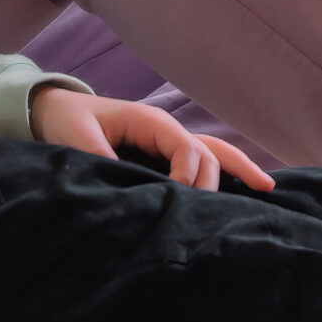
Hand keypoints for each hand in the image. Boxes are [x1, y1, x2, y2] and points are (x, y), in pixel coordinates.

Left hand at [30, 88, 274, 191]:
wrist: (55, 111)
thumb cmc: (67, 121)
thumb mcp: (77, 139)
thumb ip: (101, 159)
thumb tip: (126, 186)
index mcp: (150, 122)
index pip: (187, 147)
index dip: (189, 174)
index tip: (177, 197)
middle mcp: (166, 131)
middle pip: (209, 150)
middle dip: (222, 175)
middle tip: (223, 210)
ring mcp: (167, 143)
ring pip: (213, 153)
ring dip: (238, 168)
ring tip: (267, 187)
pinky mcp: (162, 157)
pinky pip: (199, 163)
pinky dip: (224, 173)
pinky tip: (242, 190)